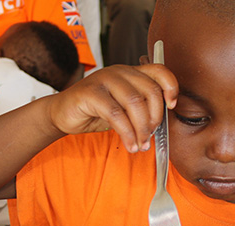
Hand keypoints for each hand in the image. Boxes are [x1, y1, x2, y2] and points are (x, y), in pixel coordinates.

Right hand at [47, 64, 178, 152]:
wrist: (62, 114)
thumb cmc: (95, 111)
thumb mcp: (123, 108)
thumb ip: (140, 109)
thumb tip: (160, 126)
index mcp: (131, 72)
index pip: (159, 71)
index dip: (170, 87)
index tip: (171, 106)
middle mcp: (119, 72)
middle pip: (150, 91)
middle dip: (154, 119)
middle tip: (150, 136)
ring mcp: (104, 79)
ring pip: (134, 103)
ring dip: (141, 129)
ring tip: (139, 144)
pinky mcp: (90, 92)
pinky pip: (115, 114)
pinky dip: (126, 133)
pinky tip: (129, 144)